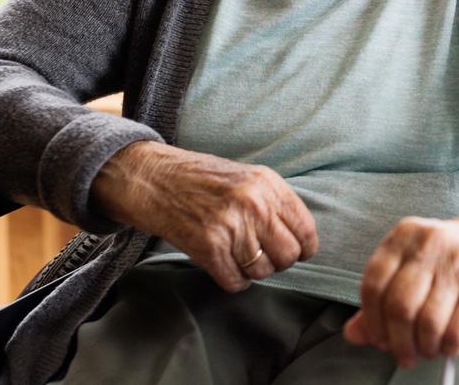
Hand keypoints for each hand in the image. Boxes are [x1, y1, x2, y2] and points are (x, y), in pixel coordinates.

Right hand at [90, 140, 318, 291]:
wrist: (153, 178)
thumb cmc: (201, 179)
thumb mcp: (248, 177)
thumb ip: (274, 202)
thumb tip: (300, 237)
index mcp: (268, 184)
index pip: (306, 230)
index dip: (303, 248)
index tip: (296, 252)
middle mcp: (254, 204)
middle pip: (288, 255)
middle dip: (278, 262)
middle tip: (263, 256)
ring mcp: (231, 226)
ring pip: (262, 271)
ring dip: (253, 272)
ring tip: (239, 258)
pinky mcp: (207, 247)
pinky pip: (236, 281)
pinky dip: (234, 281)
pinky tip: (225, 267)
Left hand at [342, 213, 458, 366]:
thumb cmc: (456, 256)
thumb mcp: (415, 265)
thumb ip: (382, 298)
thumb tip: (354, 332)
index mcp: (405, 235)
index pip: (373, 284)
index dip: (372, 321)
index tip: (378, 339)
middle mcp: (431, 243)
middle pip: (399, 307)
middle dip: (398, 342)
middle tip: (403, 354)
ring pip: (427, 323)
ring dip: (424, 348)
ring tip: (428, 349)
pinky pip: (456, 331)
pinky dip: (448, 348)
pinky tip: (448, 344)